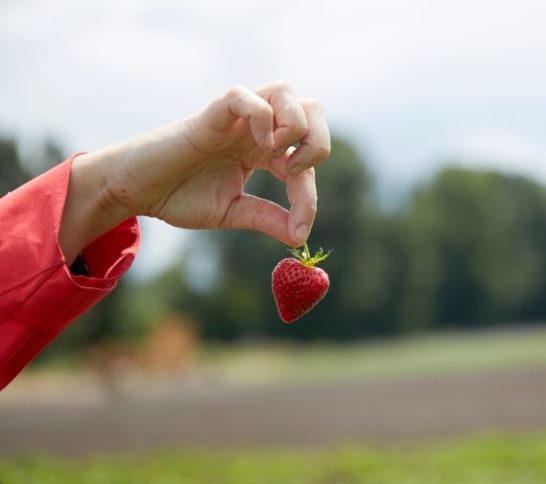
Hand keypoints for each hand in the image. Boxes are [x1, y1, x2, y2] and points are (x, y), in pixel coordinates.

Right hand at [60, 82, 330, 263]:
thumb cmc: (179, 196)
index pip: (307, 159)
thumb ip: (266, 218)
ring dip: (294, 125)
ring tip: (274, 156)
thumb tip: (300, 238)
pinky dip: (261, 116)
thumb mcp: (232, 212)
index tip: (298, 229)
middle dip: (319, 142)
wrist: (135, 191)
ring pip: (286, 91)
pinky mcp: (211, 115)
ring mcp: (236, 118)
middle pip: (312, 109)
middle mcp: (256, 129)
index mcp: (264, 150)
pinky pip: (244, 96)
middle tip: (294, 172)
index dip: (310, 197)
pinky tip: (255, 145)